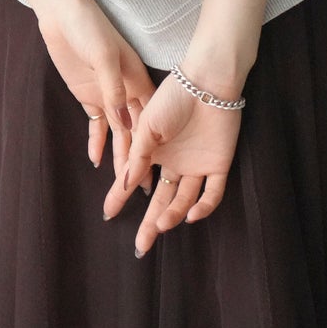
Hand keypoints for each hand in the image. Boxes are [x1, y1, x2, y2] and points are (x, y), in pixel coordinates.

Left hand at [38, 0, 157, 195]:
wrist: (63, 13)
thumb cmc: (89, 28)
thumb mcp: (104, 59)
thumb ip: (113, 92)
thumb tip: (125, 126)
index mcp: (136, 81)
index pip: (149, 122)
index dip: (154, 148)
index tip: (158, 174)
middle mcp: (125, 91)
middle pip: (134, 133)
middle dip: (138, 161)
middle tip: (142, 191)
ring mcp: (107, 94)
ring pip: (117, 132)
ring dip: (119, 156)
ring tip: (122, 184)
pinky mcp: (88, 94)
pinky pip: (97, 124)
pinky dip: (98, 141)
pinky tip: (98, 160)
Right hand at [101, 55, 246, 256]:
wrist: (207, 81)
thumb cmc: (173, 97)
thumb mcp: (147, 126)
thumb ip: (137, 157)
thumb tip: (124, 185)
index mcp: (155, 151)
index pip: (134, 181)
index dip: (120, 197)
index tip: (107, 214)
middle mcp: (175, 162)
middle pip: (162, 199)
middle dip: (150, 223)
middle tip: (141, 246)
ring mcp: (197, 164)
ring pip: (184, 200)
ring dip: (173, 214)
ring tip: (161, 225)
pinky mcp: (219, 164)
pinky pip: (212, 193)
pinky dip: (202, 207)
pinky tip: (190, 215)